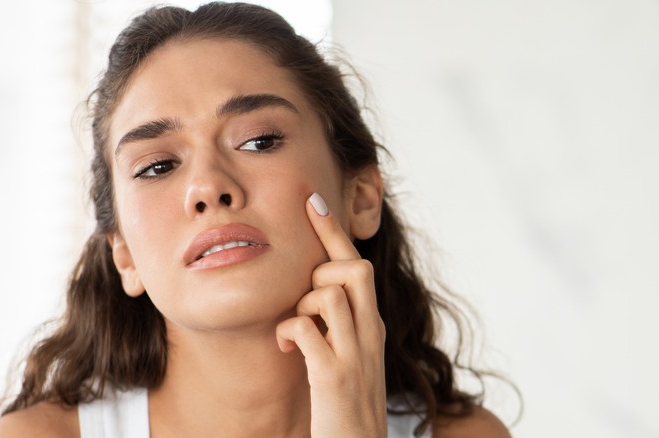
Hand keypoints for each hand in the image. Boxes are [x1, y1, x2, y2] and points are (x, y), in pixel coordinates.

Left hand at [276, 192, 386, 436]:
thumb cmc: (347, 406)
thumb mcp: (349, 357)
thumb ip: (336, 327)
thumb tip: (308, 299)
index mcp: (372, 326)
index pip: (357, 266)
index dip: (333, 231)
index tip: (312, 201)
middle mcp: (370, 334)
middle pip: (354, 268)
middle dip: (323, 264)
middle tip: (303, 287)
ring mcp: (355, 355)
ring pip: (329, 293)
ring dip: (303, 303)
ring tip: (296, 328)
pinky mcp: (335, 378)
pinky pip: (306, 330)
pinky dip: (289, 331)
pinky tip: (287, 348)